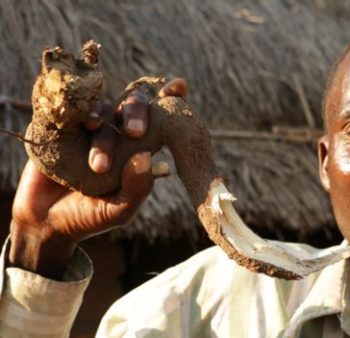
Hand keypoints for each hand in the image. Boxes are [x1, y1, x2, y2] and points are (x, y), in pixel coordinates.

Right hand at [8, 79, 187, 279]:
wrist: (44, 223)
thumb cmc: (90, 217)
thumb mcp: (119, 210)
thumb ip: (137, 188)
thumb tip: (148, 157)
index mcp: (139, 147)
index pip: (159, 118)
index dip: (170, 99)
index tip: (179, 86)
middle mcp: (117, 132)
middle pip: (132, 105)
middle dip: (138, 114)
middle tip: (136, 133)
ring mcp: (88, 128)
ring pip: (104, 111)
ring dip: (106, 131)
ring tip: (99, 163)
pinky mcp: (61, 127)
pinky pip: (71, 109)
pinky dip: (81, 113)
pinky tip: (87, 125)